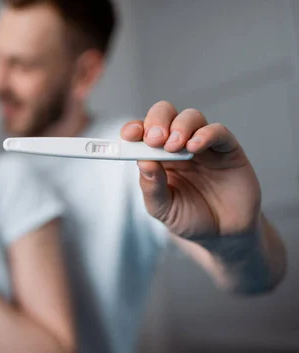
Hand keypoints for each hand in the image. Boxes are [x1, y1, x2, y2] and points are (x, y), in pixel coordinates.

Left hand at [121, 101, 261, 239]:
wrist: (222, 234)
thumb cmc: (189, 218)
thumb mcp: (162, 209)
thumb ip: (152, 187)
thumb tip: (142, 162)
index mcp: (157, 157)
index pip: (142, 132)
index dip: (134, 129)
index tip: (129, 135)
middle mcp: (178, 146)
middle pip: (165, 115)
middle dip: (157, 121)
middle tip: (154, 139)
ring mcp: (203, 145)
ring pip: (191, 117)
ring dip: (179, 127)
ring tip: (174, 147)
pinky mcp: (227, 149)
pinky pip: (218, 132)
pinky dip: (205, 134)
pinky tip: (194, 147)